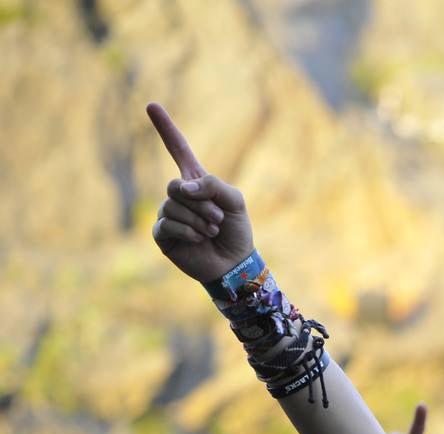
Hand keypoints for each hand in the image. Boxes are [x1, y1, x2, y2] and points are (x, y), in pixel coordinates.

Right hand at [147, 103, 254, 281]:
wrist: (234, 263)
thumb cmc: (236, 231)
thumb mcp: (234, 201)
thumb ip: (212, 185)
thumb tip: (181, 188)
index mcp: (196, 182)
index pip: (178, 150)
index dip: (166, 128)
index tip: (151, 105)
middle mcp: (179, 196)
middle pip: (175, 185)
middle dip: (202, 204)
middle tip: (217, 219)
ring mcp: (168, 213)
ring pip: (173, 206)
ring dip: (198, 220)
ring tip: (211, 231)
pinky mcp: (162, 234)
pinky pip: (167, 224)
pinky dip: (188, 232)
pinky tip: (198, 239)